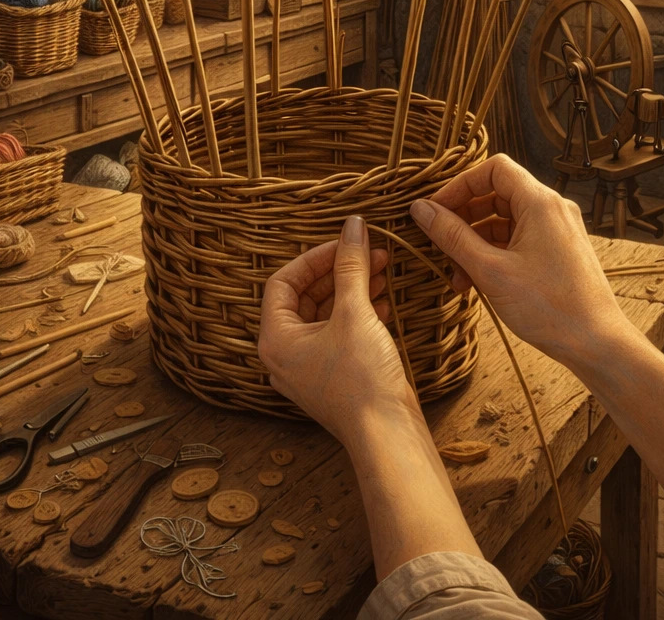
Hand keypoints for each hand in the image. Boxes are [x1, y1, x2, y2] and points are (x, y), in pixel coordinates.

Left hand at [258, 216, 415, 442]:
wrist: (388, 436)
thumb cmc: (362, 379)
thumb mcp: (355, 313)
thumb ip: (351, 266)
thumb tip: (354, 226)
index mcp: (275, 339)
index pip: (283, 281)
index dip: (314, 257)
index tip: (345, 243)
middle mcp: (285, 354)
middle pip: (304, 296)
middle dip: (339, 271)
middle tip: (369, 252)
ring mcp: (308, 368)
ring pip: (324, 314)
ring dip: (351, 289)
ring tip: (381, 270)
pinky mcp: (333, 376)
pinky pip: (338, 333)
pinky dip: (358, 312)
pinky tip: (383, 302)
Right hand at [409, 154, 628, 367]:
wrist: (596, 344)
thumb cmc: (548, 307)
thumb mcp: (490, 270)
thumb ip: (452, 236)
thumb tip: (420, 209)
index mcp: (540, 202)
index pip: (493, 169)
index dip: (460, 185)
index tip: (436, 210)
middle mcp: (551, 209)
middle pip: (496, 194)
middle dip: (463, 218)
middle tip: (439, 243)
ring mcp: (556, 230)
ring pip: (504, 221)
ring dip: (475, 242)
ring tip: (456, 275)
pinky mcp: (557, 252)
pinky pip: (517, 240)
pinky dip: (493, 254)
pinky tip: (475, 282)